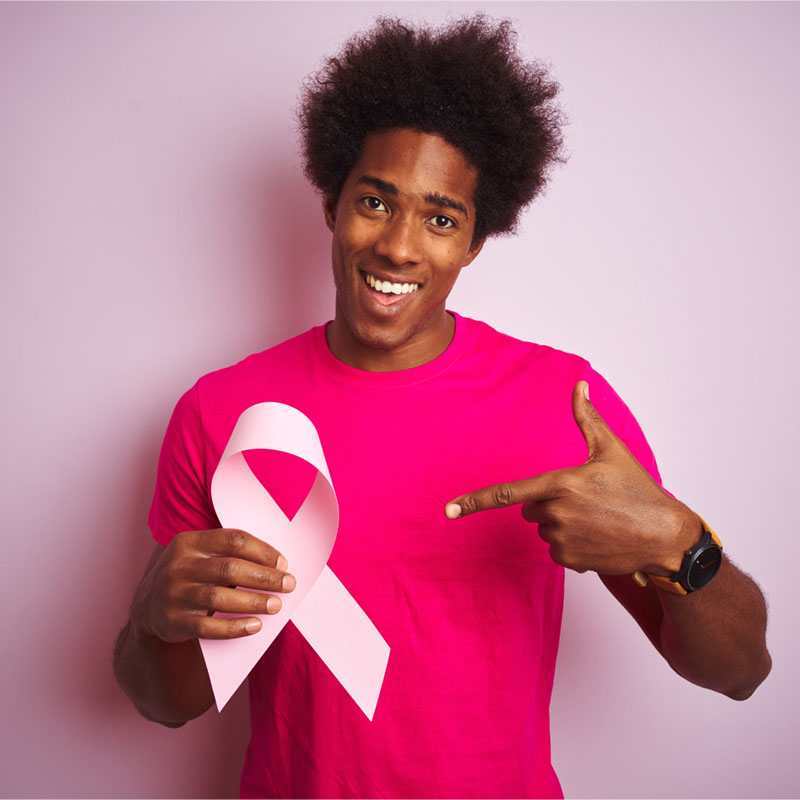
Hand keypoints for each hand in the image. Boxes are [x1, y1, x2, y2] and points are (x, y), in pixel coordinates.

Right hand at [130, 529, 295, 642]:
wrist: (147, 607)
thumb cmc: (189, 575)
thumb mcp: (200, 554)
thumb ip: (228, 554)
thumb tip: (276, 565)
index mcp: (189, 542)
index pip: (233, 540)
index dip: (262, 551)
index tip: (283, 563)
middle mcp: (178, 566)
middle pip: (229, 569)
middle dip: (264, 577)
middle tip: (288, 584)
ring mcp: (174, 595)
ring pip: (219, 598)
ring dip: (253, 602)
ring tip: (276, 605)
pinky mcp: (174, 622)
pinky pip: (209, 627)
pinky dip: (235, 627)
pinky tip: (255, 625)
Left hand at [444, 381, 700, 575]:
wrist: (665, 537)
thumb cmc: (638, 489)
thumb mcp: (611, 450)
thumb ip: (587, 418)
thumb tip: (579, 385)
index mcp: (561, 484)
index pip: (508, 493)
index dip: (474, 501)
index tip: (449, 510)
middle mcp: (557, 513)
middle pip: (531, 508)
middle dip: (549, 503)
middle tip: (585, 501)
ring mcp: (563, 540)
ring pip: (544, 529)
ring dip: (561, 524)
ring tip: (596, 519)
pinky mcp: (571, 560)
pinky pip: (555, 550)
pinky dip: (571, 544)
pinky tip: (597, 537)